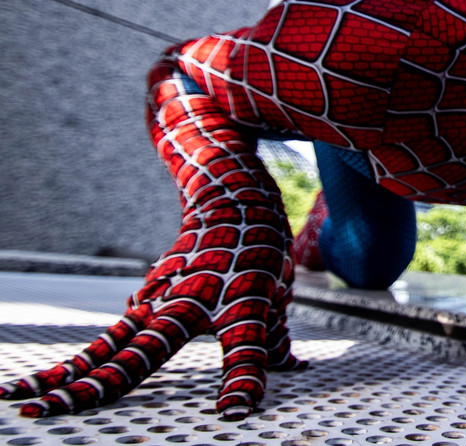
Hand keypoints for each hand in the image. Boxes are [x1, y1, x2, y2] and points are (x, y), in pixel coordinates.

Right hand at [0, 204, 305, 418]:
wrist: (228, 194)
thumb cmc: (256, 247)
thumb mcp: (275, 294)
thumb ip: (274, 339)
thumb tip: (296, 367)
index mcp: (235, 301)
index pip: (243, 348)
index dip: (242, 381)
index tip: (234, 412)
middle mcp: (185, 303)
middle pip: (131, 356)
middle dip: (88, 389)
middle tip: (37, 413)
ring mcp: (158, 301)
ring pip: (106, 346)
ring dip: (63, 374)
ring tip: (16, 397)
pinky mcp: (146, 300)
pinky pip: (115, 338)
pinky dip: (86, 361)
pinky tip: (51, 383)